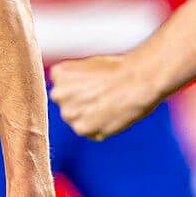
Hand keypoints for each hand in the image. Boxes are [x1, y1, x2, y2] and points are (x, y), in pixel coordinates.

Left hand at [50, 53, 164, 139]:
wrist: (137, 81)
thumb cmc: (120, 69)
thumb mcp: (90, 64)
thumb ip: (76, 77)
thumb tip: (76, 87)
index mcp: (59, 73)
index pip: (62, 86)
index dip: (80, 87)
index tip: (93, 87)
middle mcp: (58, 94)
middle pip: (68, 104)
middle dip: (82, 104)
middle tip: (102, 98)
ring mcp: (69, 113)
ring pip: (77, 120)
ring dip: (90, 117)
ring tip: (108, 106)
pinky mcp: (82, 129)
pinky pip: (89, 132)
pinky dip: (100, 129)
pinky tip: (111, 116)